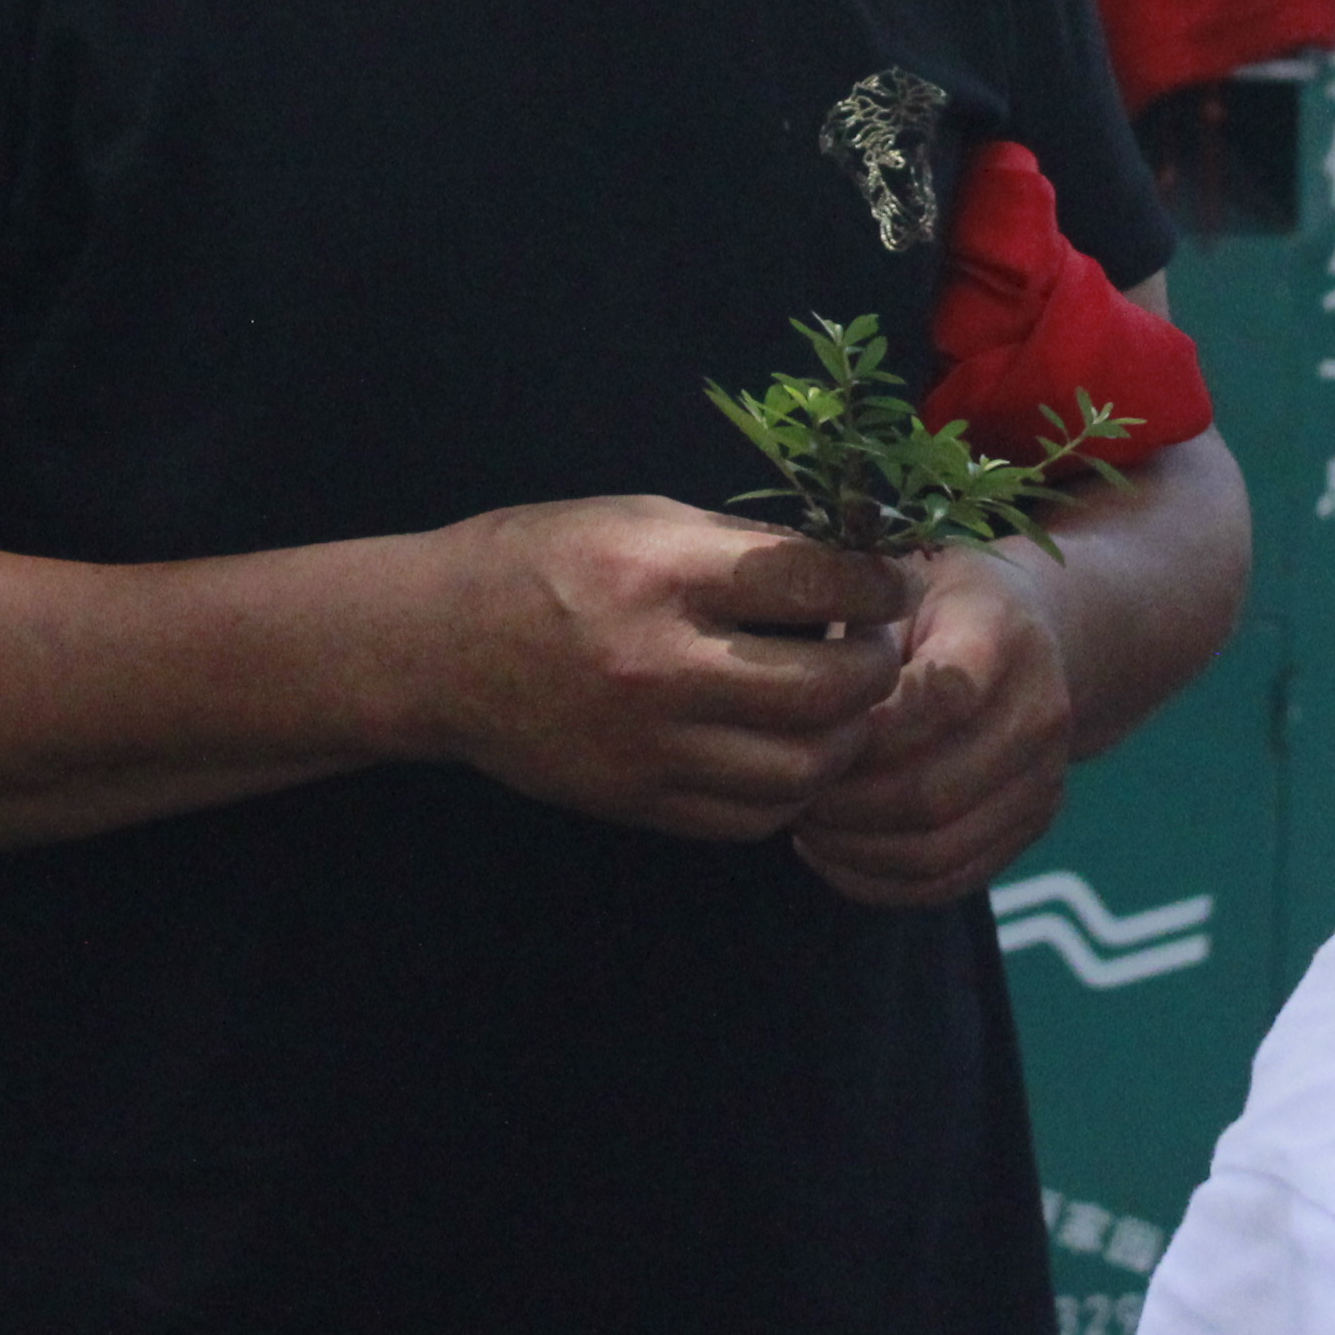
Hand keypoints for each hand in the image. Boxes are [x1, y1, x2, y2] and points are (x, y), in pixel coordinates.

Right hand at [419, 497, 914, 842]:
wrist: (439, 646)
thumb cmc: (543, 560)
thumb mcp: (643, 518)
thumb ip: (742, 547)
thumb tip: (843, 565)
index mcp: (665, 574)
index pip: (814, 581)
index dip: (878, 583)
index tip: (894, 583)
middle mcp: (662, 666)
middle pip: (826, 689)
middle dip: (878, 669)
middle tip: (880, 648)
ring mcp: (650, 746)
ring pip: (800, 770)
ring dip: (844, 740)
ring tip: (843, 708)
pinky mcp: (637, 801)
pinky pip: (749, 816)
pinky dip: (790, 790)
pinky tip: (790, 752)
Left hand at [790, 556, 1076, 908]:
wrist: (1027, 628)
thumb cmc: (934, 600)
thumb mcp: (894, 582)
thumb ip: (855, 631)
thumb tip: (797, 698)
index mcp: (1003, 634)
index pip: (938, 702)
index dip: (861, 732)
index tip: (801, 730)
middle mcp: (1040, 711)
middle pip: (932, 791)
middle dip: (843, 804)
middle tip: (787, 793)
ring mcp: (1044, 778)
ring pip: (937, 850)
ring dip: (854, 851)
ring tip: (804, 824)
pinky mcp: (1031, 825)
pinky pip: (949, 881)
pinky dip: (879, 882)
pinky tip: (832, 853)